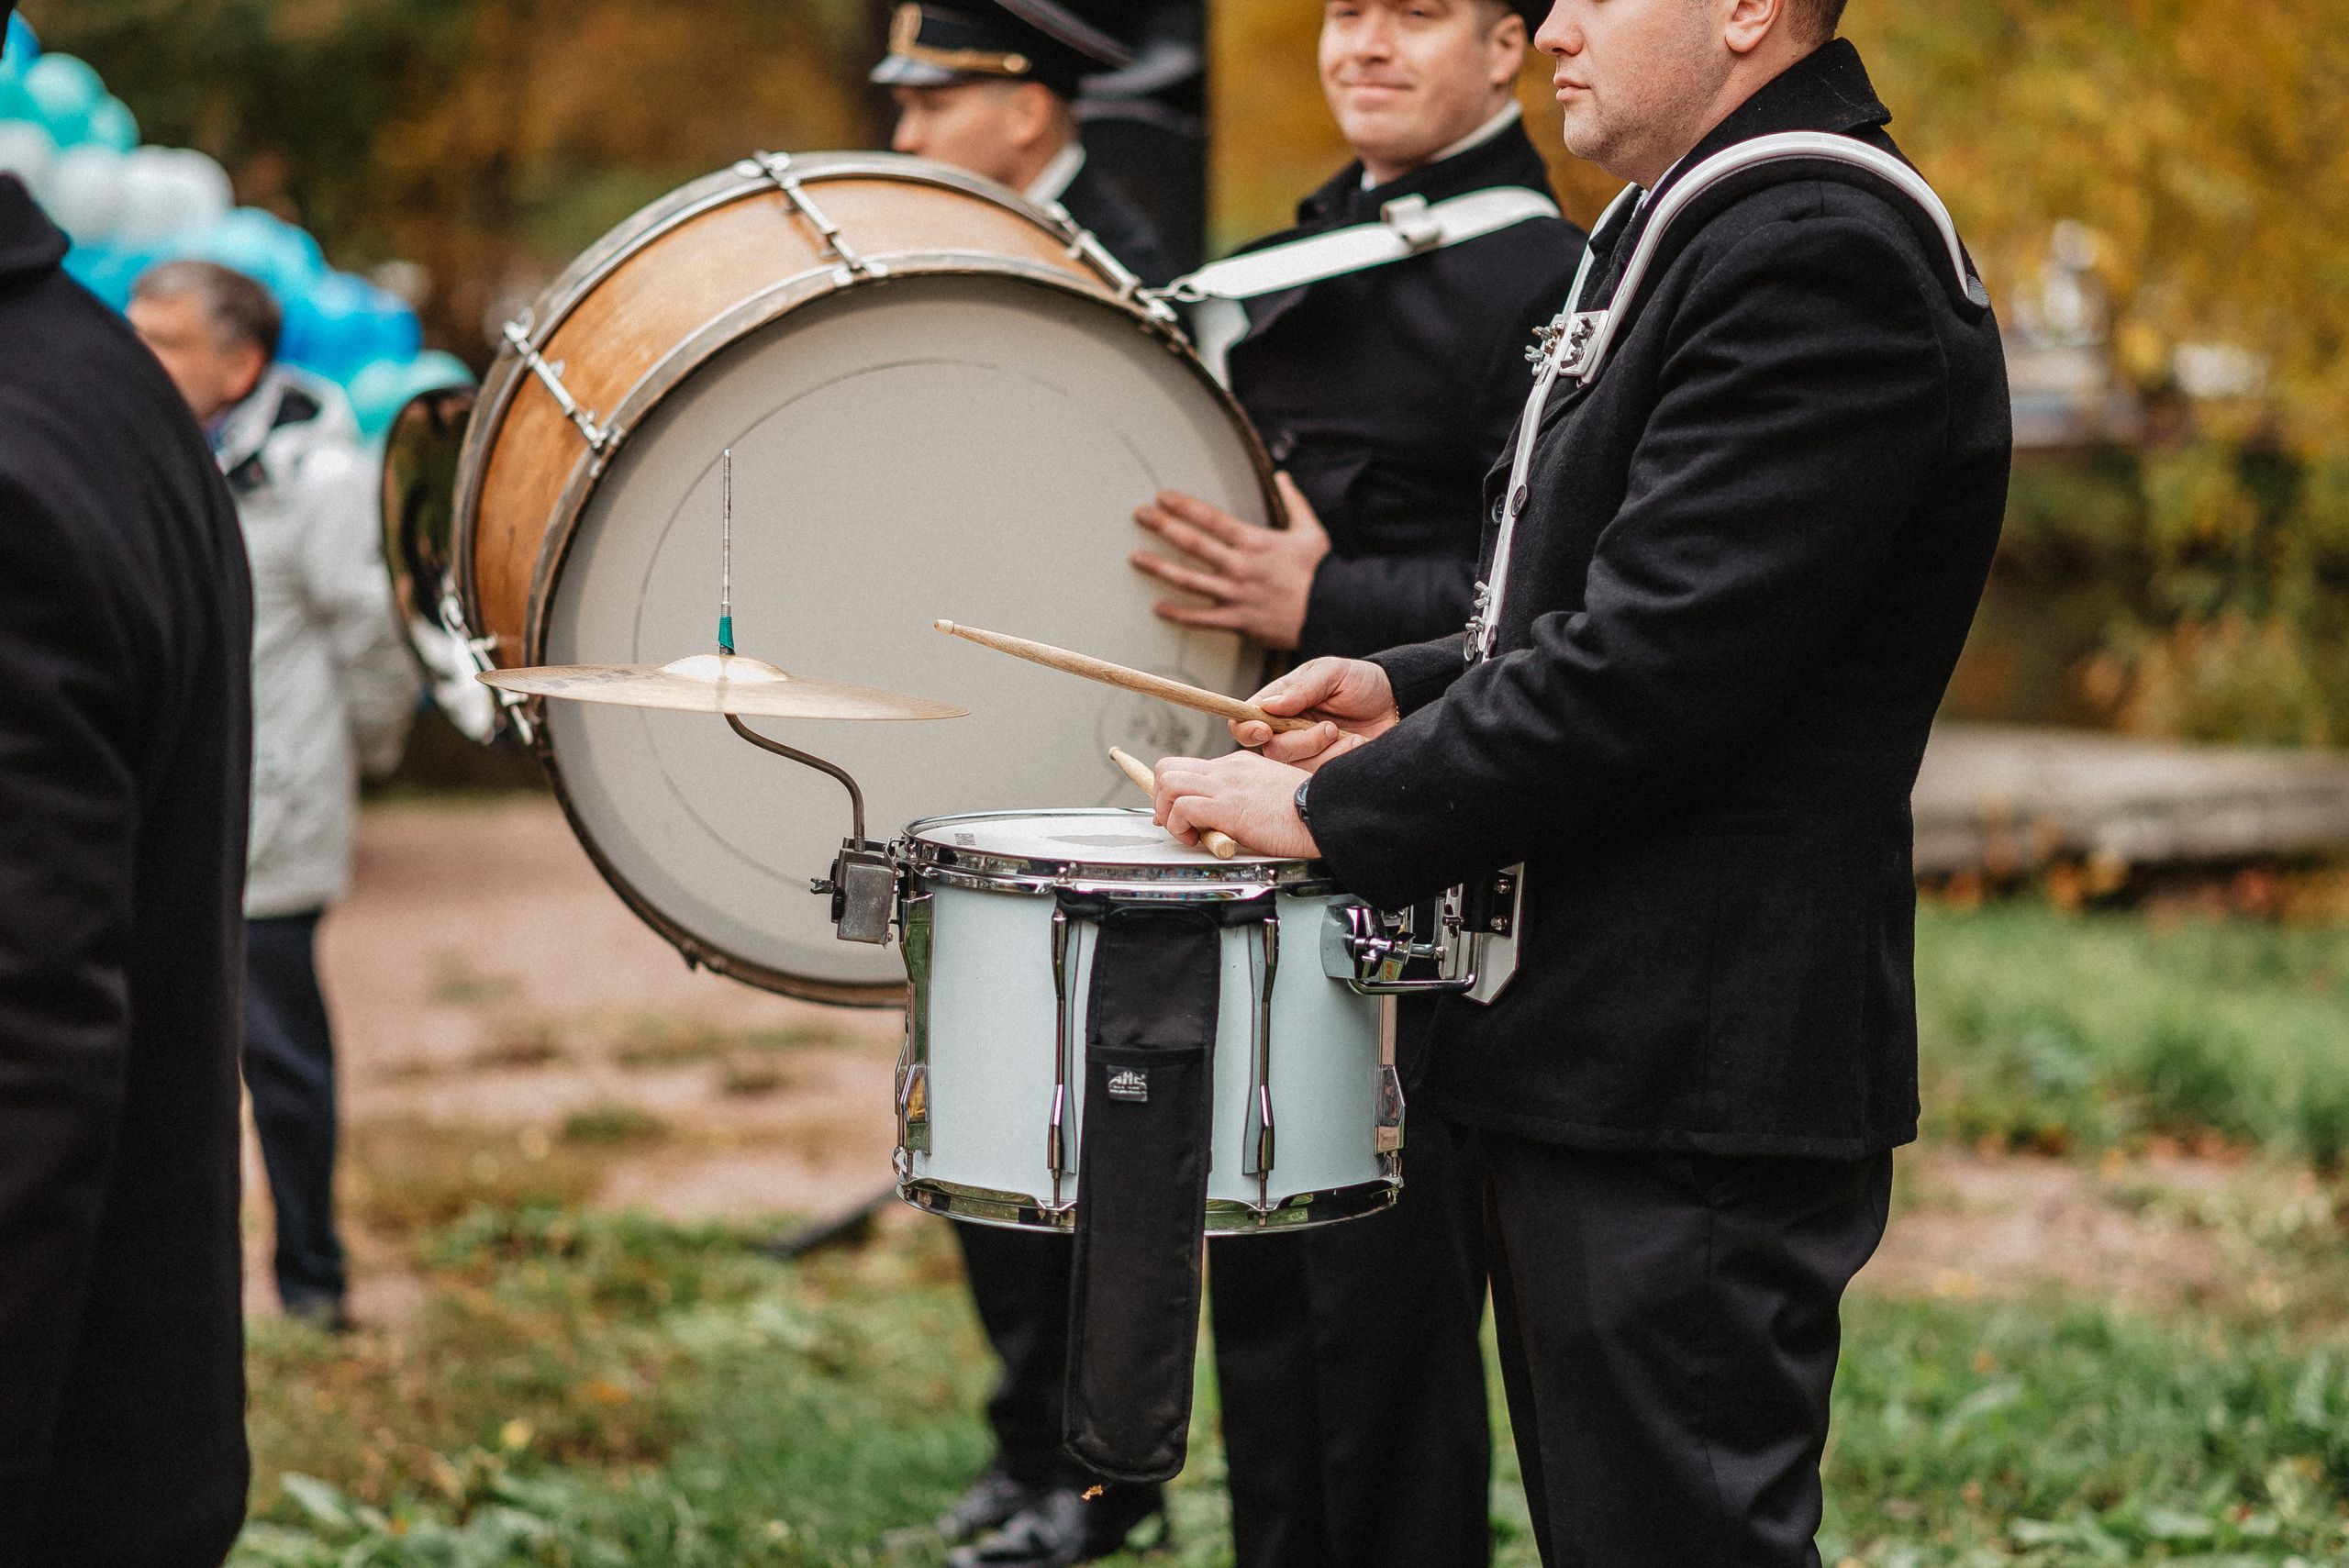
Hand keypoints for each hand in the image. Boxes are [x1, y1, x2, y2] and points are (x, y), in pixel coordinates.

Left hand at [1131, 472, 1330, 649]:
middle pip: (1194, 544)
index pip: (1211, 519)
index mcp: (1255, 542)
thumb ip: (1295, 502)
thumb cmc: (1322, 571)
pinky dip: (1178, 614)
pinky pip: (1202, 619)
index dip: (1184, 506)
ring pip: (1190, 581)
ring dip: (1160, 568)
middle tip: (1139, 515)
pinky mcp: (1238, 622)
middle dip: (1163, 527)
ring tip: (1135, 558)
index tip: (1161, 496)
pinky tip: (1157, 608)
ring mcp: (1236, 595)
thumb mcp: (1311, 531)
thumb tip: (1283, 476)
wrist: (1334, 611)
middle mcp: (1240, 566)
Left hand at [1150, 750, 1319, 858]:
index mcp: (1239, 765)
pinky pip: (1182, 809)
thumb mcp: (1271, 796)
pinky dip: (1180, 827)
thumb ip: (1246, 800)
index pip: (1190, 768)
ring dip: (1167, 812)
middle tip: (1173, 823)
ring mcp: (1225, 785)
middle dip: (1160, 799)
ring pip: (1168, 782)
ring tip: (1186, 832)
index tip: (1175, 814)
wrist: (1326, 812)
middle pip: (1169, 768)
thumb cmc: (1307, 812)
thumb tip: (1224, 819)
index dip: (1173, 792)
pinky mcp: (1227, 806)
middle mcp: (1228, 770)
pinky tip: (1197, 839)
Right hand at [1232, 656, 1397, 769]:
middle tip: (1330, 727)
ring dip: (1326, 751)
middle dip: (1302, 742)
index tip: (1264, 730)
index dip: (1246, 728)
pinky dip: (1339, 761)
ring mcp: (1306, 754)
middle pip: (1271, 751)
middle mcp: (1287, 732)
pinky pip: (1318, 777)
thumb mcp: (1333, 672)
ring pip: (1295, 767)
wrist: (1399, 705)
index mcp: (1280, 704)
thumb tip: (1269, 706)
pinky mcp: (1324, 771)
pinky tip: (1357, 746)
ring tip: (1350, 737)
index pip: (1245, 720)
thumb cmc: (1363, 683)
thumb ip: (1302, 687)